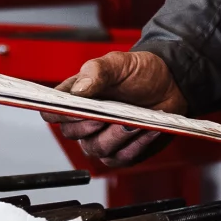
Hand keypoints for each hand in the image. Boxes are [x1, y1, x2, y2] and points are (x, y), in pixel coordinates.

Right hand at [44, 51, 187, 168]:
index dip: (58, 113)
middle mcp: (85, 121)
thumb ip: (97, 71)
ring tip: (134, 122)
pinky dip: (137, 144)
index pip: (52, 112)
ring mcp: (102, 138)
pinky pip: (122, 157)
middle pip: (72, 133)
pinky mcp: (122, 153)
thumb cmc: (139, 72)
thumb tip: (79, 90)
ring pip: (98, 148)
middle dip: (91, 124)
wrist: (168, 84)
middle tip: (109, 115)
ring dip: (117, 135)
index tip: (77, 109)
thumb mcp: (119, 63)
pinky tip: (148, 129)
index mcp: (76, 97)